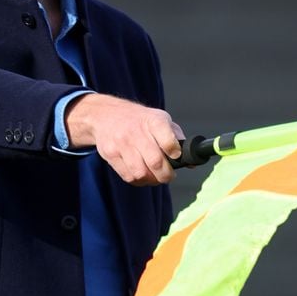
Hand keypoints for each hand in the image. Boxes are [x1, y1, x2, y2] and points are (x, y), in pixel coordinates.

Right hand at [64, 94, 183, 185]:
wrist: (105, 115)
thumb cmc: (138, 120)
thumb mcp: (159, 119)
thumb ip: (176, 138)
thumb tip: (192, 161)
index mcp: (153, 120)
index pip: (168, 140)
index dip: (175, 153)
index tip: (176, 157)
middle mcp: (136, 131)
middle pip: (156, 162)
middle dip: (166, 175)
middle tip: (169, 176)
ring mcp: (122, 143)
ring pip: (141, 173)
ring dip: (152, 180)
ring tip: (155, 176)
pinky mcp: (110, 154)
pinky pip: (128, 176)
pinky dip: (138, 180)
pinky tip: (142, 174)